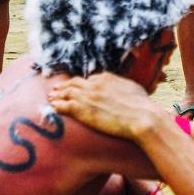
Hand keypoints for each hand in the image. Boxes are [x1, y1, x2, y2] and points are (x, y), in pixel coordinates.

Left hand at [48, 73, 164, 140]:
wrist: (141, 116)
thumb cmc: (142, 105)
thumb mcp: (132, 88)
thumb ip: (122, 85)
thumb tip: (122, 87)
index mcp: (106, 78)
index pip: (89, 79)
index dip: (82, 84)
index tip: (78, 87)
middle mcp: (94, 84)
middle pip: (74, 83)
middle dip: (65, 86)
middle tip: (57, 88)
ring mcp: (87, 96)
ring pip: (67, 93)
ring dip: (58, 94)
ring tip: (51, 96)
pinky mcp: (82, 110)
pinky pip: (65, 106)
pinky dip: (57, 105)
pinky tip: (53, 107)